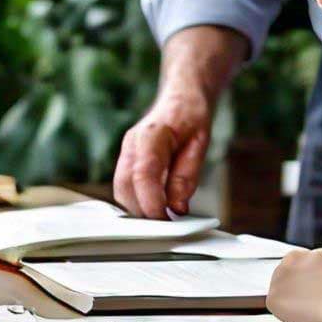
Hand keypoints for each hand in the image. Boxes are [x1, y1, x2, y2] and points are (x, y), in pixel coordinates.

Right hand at [112, 91, 211, 218]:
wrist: (180, 97)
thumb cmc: (191, 115)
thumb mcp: (200, 142)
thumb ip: (187, 175)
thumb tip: (176, 207)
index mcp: (151, 134)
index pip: (143, 174)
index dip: (152, 202)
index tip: (166, 220)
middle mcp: (132, 143)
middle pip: (125, 186)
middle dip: (143, 210)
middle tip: (168, 224)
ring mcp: (126, 151)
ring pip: (121, 190)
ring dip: (139, 207)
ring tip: (164, 215)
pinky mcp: (127, 160)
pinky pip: (125, 186)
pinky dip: (137, 200)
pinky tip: (156, 205)